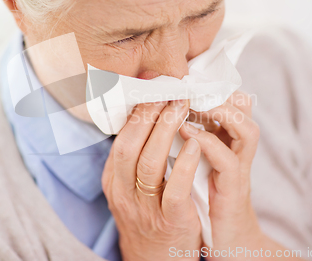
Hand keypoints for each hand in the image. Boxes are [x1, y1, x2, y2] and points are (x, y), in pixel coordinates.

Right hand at [102, 100, 201, 260]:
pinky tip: (197, 143)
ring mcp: (145, 209)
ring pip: (149, 164)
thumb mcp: (131, 187)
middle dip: (149, 114)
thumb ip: (135, 158)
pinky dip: (185, 164)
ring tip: (183, 106)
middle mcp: (123, 193)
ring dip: (167, 130)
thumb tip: (146, 116)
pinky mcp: (170, 222)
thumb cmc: (149, 215)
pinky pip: (174, 190)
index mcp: (113, 181)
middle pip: (130, 146)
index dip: (137, 112)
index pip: (120, 139)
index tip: (154, 88)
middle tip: (170, 90)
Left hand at [180, 91, 262, 257]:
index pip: (233, 102)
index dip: (214, 84)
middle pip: (244, 109)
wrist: (226, 242)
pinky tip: (186, 134)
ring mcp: (239, 171)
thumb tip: (162, 115)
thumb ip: (187, 139)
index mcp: (228, 141)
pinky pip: (228, 162)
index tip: (184, 75)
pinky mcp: (233, 192)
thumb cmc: (205, 199)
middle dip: (217, 91)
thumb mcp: (196, 163)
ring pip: (247, 129)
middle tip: (186, 82)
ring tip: (187, 103)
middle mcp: (238, 151)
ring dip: (219, 111)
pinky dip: (208, 144)